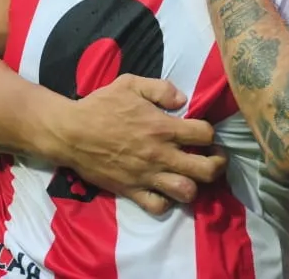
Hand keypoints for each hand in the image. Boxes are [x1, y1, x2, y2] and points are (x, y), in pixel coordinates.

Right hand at [42, 74, 227, 214]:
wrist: (70, 133)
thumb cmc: (101, 106)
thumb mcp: (130, 84)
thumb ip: (160, 88)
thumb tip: (182, 100)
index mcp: (162, 127)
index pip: (204, 134)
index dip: (210, 133)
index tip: (205, 133)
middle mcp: (160, 154)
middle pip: (206, 169)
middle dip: (218, 165)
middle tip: (214, 159)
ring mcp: (147, 175)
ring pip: (186, 192)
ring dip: (195, 185)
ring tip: (192, 177)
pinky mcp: (132, 191)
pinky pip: (159, 206)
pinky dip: (167, 201)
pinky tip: (166, 189)